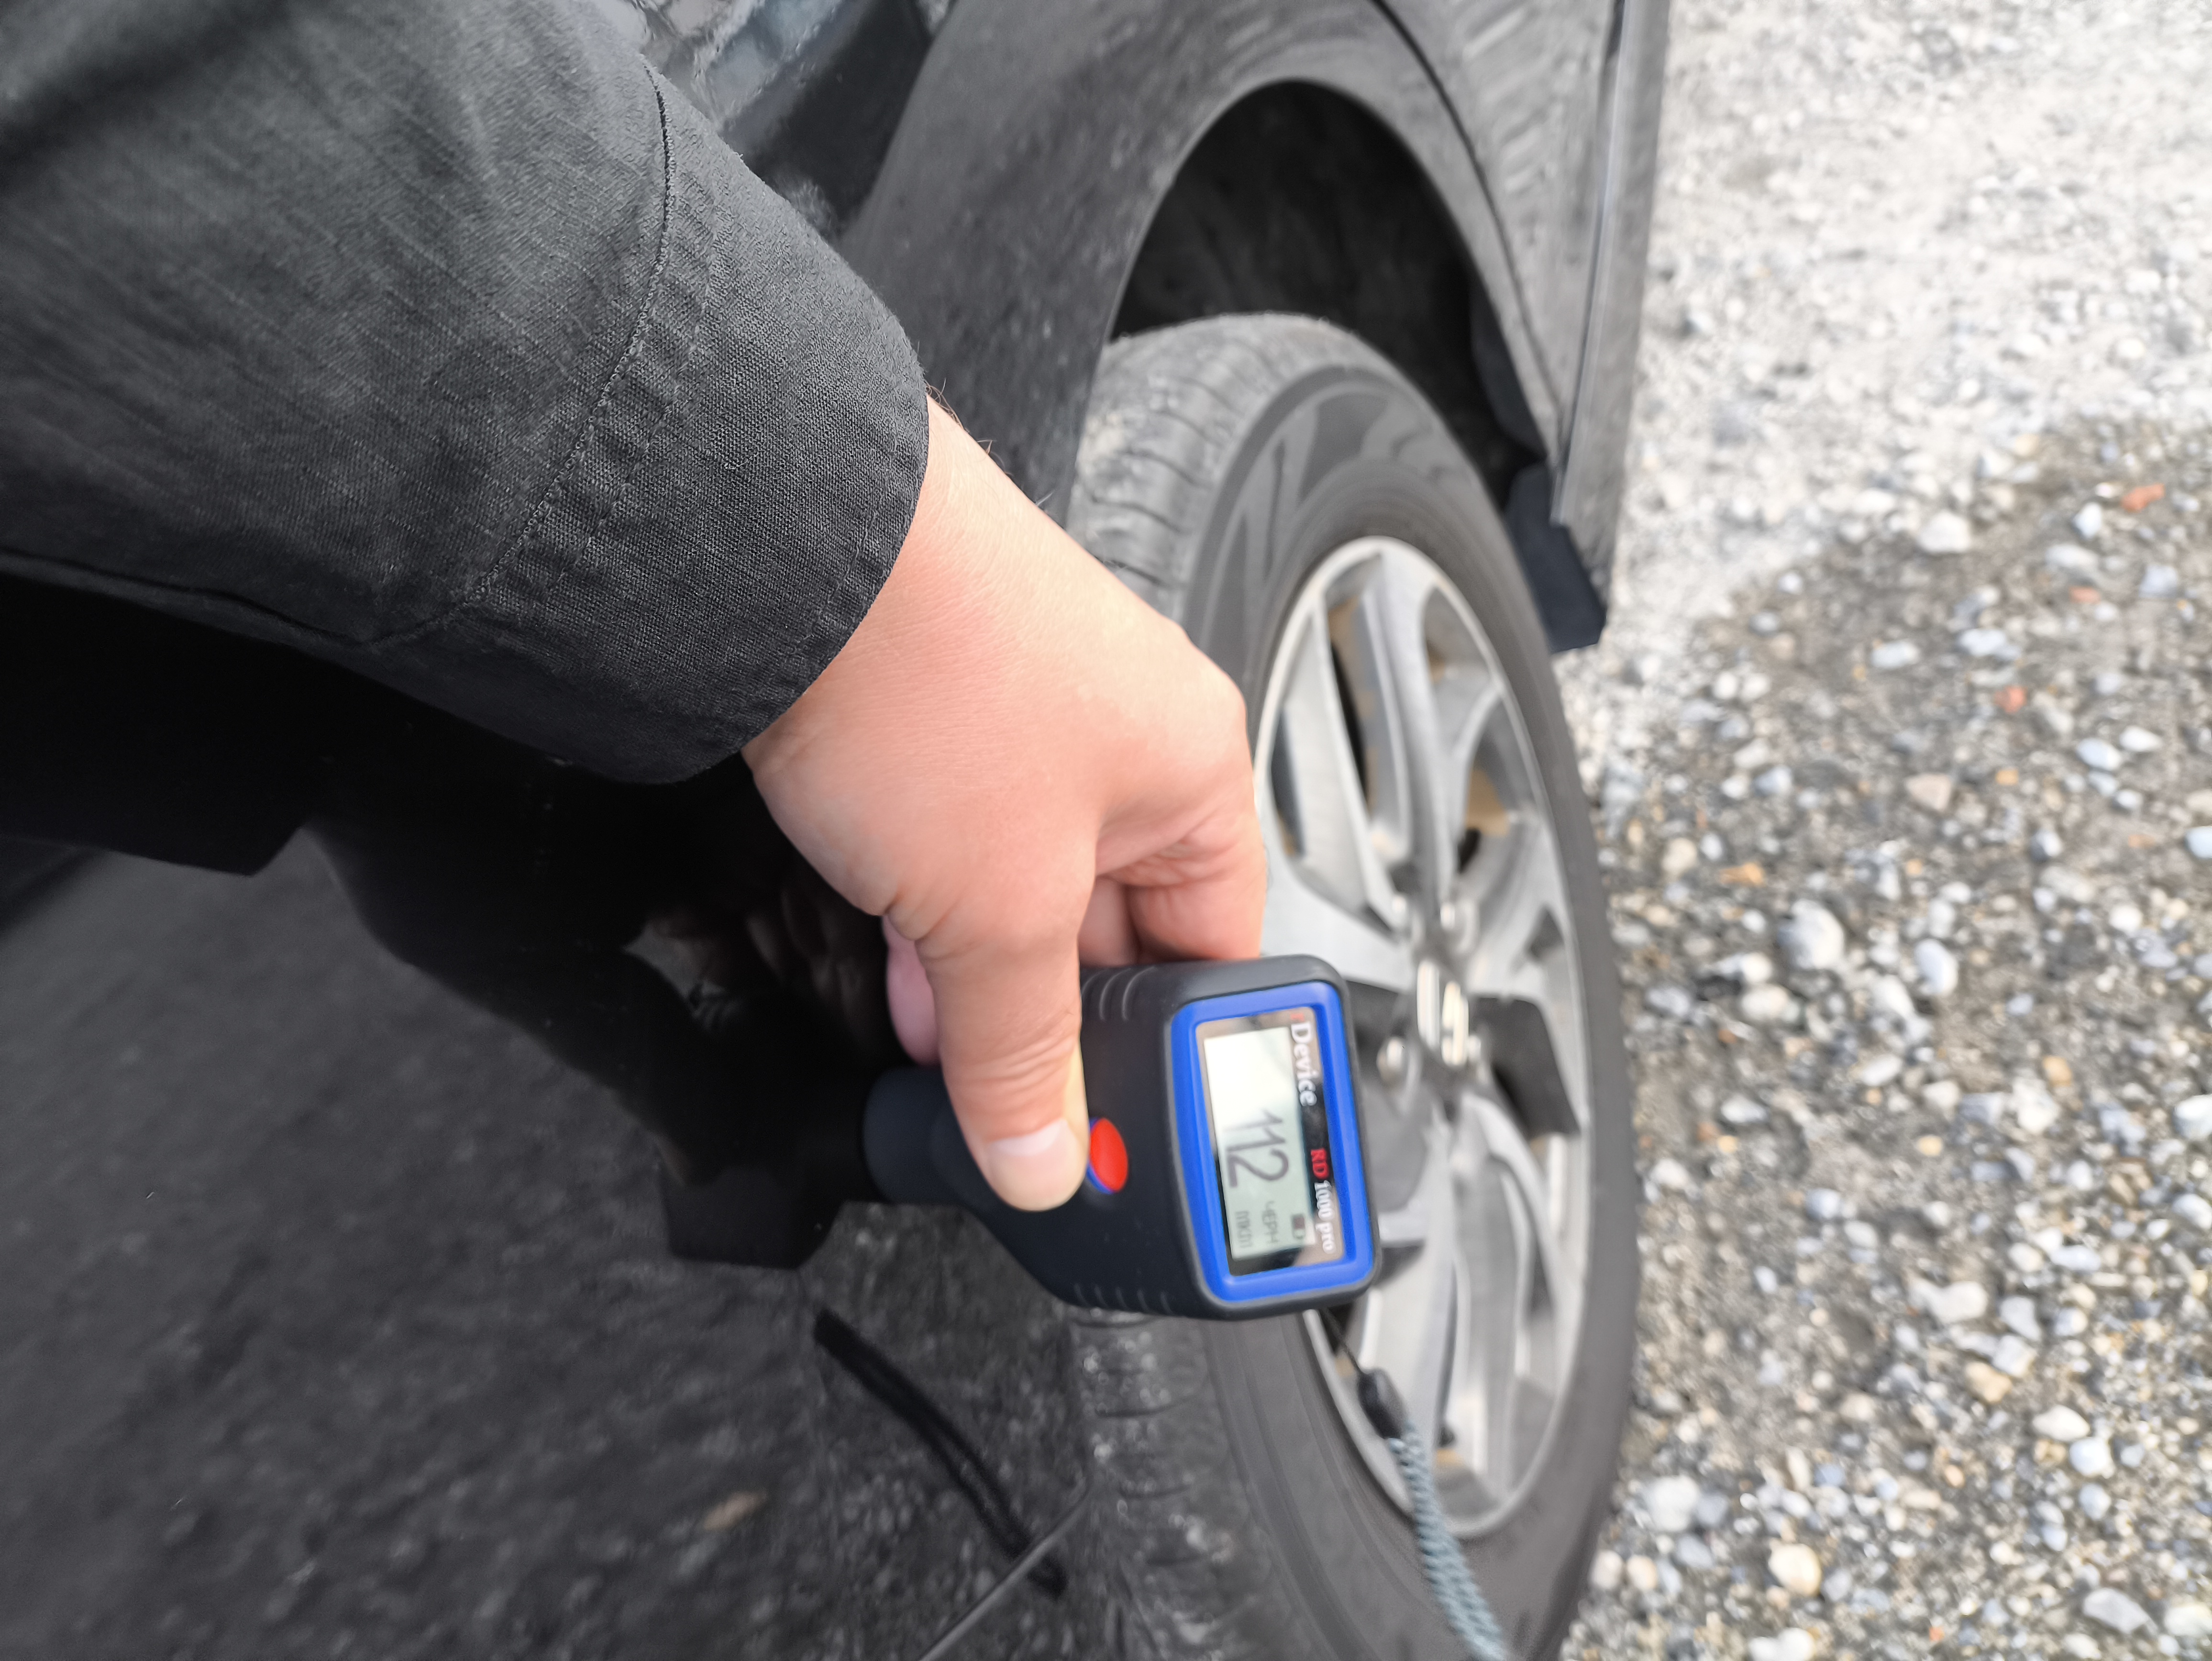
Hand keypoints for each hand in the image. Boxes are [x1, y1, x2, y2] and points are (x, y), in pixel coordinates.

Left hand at [744, 400, 1265, 1209]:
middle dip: (1048, 1021)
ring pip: (1020, 893)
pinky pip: (950, 847)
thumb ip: (1020, 1052)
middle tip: (1008, 1106)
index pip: (1218, 952)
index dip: (1169, 1053)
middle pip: (1112, 931)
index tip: (1116, 1128)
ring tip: (934, 1045)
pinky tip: (890, 960)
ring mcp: (1024, 720)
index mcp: (1195, 772)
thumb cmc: (932, 669)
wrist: (783, 540)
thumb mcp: (994, 911)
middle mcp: (1124, 737)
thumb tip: (1043, 1156)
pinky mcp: (932, 714)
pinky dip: (925, 914)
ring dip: (975, 977)